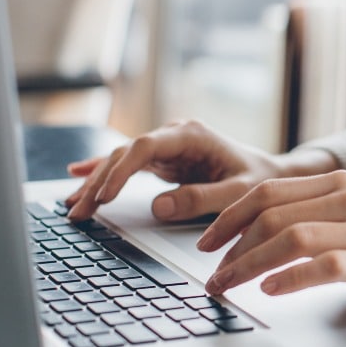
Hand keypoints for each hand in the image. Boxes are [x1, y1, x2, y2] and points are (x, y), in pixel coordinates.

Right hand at [64, 120, 294, 221]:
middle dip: (99, 182)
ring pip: (121, 160)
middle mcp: (175, 135)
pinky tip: (77, 174)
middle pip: (126, 154)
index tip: (104, 196)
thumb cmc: (260, 181)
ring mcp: (167, 147)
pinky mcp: (164, 160)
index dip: (120, 170)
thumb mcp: (238, 193)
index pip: (145, 147)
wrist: (272, 175)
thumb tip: (158, 207)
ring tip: (72, 206)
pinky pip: (128, 165)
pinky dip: (104, 172)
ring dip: (96, 182)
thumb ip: (201, 199)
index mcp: (192, 135)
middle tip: (78, 211)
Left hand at [198, 170, 345, 323]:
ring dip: (249, 264)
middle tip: (211, 274)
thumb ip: (315, 216)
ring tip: (229, 286)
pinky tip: (271, 289)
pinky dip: (291, 277)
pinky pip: (325, 265)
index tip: (205, 243)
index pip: (267, 191)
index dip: (228, 217)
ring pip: (291, 237)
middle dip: (230, 245)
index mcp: (339, 183)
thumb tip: (254, 235)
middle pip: (271, 212)